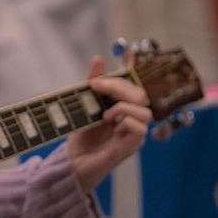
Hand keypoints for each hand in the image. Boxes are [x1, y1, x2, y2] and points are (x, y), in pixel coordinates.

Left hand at [66, 56, 151, 192]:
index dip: (133, 68)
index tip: (129, 54)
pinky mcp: (131, 146)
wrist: (72, 163)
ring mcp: (134, 133)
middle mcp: (131, 118)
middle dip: (118, 86)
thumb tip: (99, 59)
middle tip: (95, 86)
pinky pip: (141, 128)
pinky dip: (126, 122)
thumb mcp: (84, 106)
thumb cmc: (81, 137)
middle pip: (139, 94)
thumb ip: (93, 84)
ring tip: (105, 115)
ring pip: (145, 111)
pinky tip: (113, 127)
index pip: (133, 84)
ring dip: (123, 107)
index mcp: (122, 106)